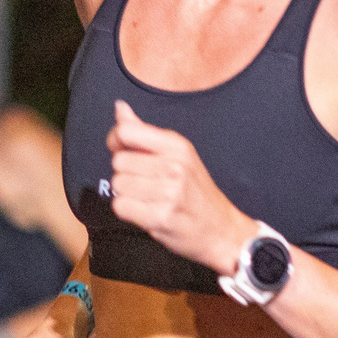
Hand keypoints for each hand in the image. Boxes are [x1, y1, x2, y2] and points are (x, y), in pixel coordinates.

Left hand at [106, 100, 252, 273]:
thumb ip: (143, 132)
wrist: (220, 229)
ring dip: (126, 193)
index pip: (127, 132)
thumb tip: (120, 108)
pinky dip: (128, 211)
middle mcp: (174, 166)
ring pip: (118, 185)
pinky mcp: (160, 217)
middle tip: (143, 181)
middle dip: (124, 172)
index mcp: (177, 146)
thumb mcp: (176, 154)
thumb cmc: (195, 191)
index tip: (124, 150)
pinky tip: (144, 210)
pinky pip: (120, 207)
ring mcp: (169, 192)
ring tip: (146, 197)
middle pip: (118, 161)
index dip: (116, 141)